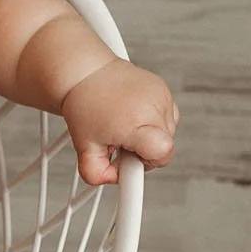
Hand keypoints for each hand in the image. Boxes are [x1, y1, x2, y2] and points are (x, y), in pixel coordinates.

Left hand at [60, 60, 178, 185]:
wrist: (85, 72)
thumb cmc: (84, 104)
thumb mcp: (83, 147)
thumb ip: (96, 173)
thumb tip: (115, 179)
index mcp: (134, 122)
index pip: (162, 153)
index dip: (149, 165)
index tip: (133, 168)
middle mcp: (153, 107)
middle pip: (164, 148)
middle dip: (142, 152)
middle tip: (118, 142)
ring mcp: (161, 96)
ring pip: (167, 133)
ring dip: (147, 136)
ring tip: (123, 126)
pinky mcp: (164, 90)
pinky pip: (167, 117)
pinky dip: (152, 122)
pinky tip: (132, 117)